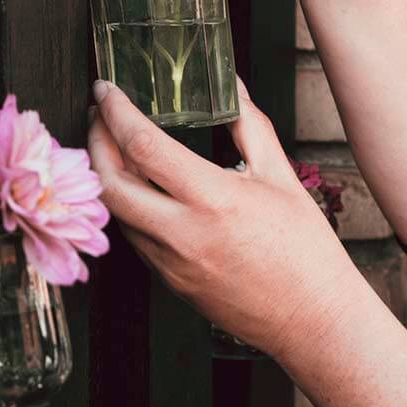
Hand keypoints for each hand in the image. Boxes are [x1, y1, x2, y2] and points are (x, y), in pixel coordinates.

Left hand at [88, 77, 365, 357]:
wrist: (314, 322)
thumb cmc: (305, 250)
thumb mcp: (281, 177)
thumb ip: (250, 125)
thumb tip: (232, 84)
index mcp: (213, 199)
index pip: (143, 146)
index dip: (115, 112)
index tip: (104, 89)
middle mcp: (183, 232)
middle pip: (109, 183)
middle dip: (93, 142)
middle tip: (97, 115)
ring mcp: (171, 262)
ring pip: (116, 212)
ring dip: (106, 174)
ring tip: (113, 145)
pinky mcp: (169, 281)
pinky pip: (134, 237)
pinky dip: (127, 205)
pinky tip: (137, 186)